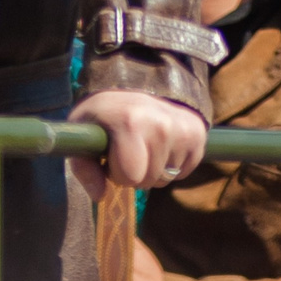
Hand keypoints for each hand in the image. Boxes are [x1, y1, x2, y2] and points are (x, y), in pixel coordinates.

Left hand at [68, 89, 206, 197]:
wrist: (138, 84)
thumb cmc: (105, 114)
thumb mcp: (83, 133)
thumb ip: (83, 167)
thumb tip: (100, 196)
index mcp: (130, 122)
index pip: (130, 177)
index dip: (116, 172)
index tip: (112, 154)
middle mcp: (161, 124)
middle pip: (148, 181)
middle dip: (134, 173)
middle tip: (128, 149)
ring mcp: (183, 129)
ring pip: (166, 178)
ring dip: (152, 169)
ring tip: (144, 144)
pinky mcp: (197, 134)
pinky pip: (183, 171)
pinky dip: (170, 164)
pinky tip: (160, 145)